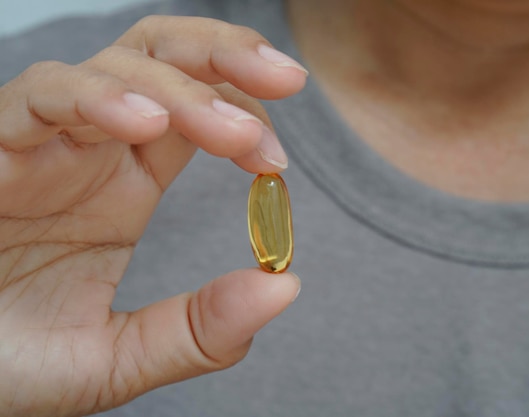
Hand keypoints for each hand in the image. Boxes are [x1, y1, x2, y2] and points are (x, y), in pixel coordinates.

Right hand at [0, 16, 303, 416]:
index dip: (246, 117)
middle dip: (230, 56)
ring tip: (234, 134)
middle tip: (288, 78)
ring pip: (117, 66)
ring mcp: (41, 142)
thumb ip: (197, 332)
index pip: (200, 112)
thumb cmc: (8, 362)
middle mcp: (90, 149)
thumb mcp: (117, 360)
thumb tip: (284, 288)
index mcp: (124, 184)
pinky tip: (145, 122)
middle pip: (167, 60)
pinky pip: (42, 95)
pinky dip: (97, 97)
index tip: (277, 160)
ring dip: (183, 87)